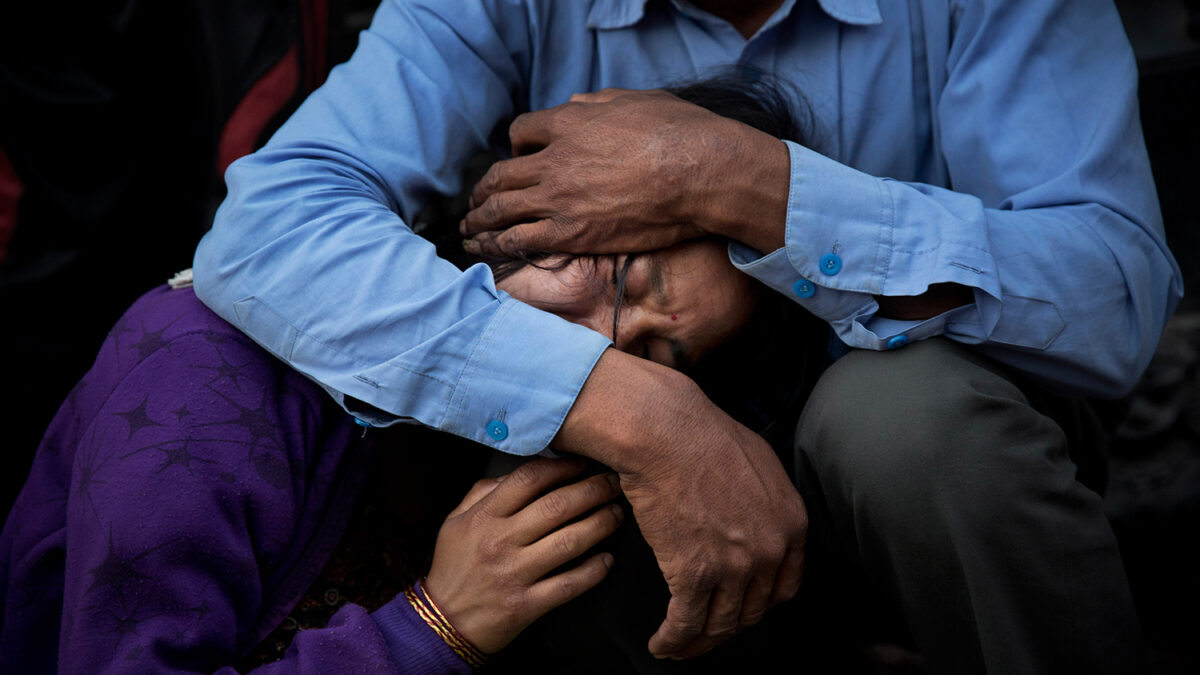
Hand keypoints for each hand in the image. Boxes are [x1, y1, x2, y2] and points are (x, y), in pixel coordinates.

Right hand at [424, 457, 623, 653]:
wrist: (443, 621)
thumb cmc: (453, 566)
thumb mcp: (456, 520)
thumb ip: (484, 491)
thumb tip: (521, 472)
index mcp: (484, 517)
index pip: (529, 479)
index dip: (562, 467)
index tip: (583, 462)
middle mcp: (501, 541)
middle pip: (557, 507)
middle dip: (592, 491)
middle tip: (612, 483)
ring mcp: (515, 574)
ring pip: (569, 542)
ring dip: (600, 525)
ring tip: (616, 514)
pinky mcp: (527, 604)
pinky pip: (568, 585)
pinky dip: (593, 571)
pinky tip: (607, 559)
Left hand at [460, 88, 788, 256]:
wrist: (698, 172)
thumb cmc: (680, 132)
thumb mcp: (636, 100)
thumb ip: (598, 104)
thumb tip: (576, 108)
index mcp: (569, 122)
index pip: (521, 132)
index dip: (516, 146)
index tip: (517, 157)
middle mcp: (553, 160)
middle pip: (501, 174)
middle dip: (484, 189)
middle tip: (476, 200)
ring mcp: (557, 199)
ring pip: (500, 209)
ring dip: (479, 219)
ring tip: (469, 228)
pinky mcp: (569, 233)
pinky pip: (518, 240)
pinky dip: (497, 245)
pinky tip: (488, 251)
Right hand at [555, 349, 807, 658]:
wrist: (664, 431)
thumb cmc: (702, 434)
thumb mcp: (758, 461)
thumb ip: (766, 498)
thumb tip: (755, 513)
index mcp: (790, 523)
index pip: (785, 586)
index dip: (761, 603)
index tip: (742, 607)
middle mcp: (769, 551)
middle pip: (752, 610)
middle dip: (728, 625)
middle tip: (707, 630)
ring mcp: (734, 567)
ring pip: (719, 624)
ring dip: (698, 641)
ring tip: (680, 644)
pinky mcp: (693, 574)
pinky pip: (685, 623)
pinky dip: (672, 641)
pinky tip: (662, 644)